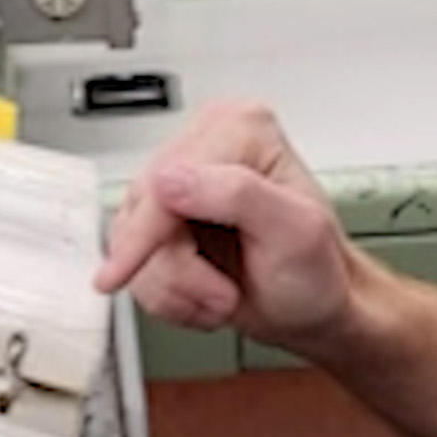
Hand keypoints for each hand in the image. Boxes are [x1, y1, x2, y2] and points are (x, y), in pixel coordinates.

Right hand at [93, 100, 358, 352]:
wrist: (313, 309)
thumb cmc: (316, 270)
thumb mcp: (296, 232)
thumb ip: (237, 194)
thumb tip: (171, 179)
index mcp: (241, 128)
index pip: (168, 177)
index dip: (146, 233)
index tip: (121, 274)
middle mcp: (206, 145)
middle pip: (142, 211)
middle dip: (178, 271)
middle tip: (223, 296)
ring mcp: (178, 185)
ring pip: (128, 241)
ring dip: (174, 289)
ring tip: (222, 296)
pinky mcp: (160, 221)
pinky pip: (133, 262)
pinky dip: (165, 295)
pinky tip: (203, 296)